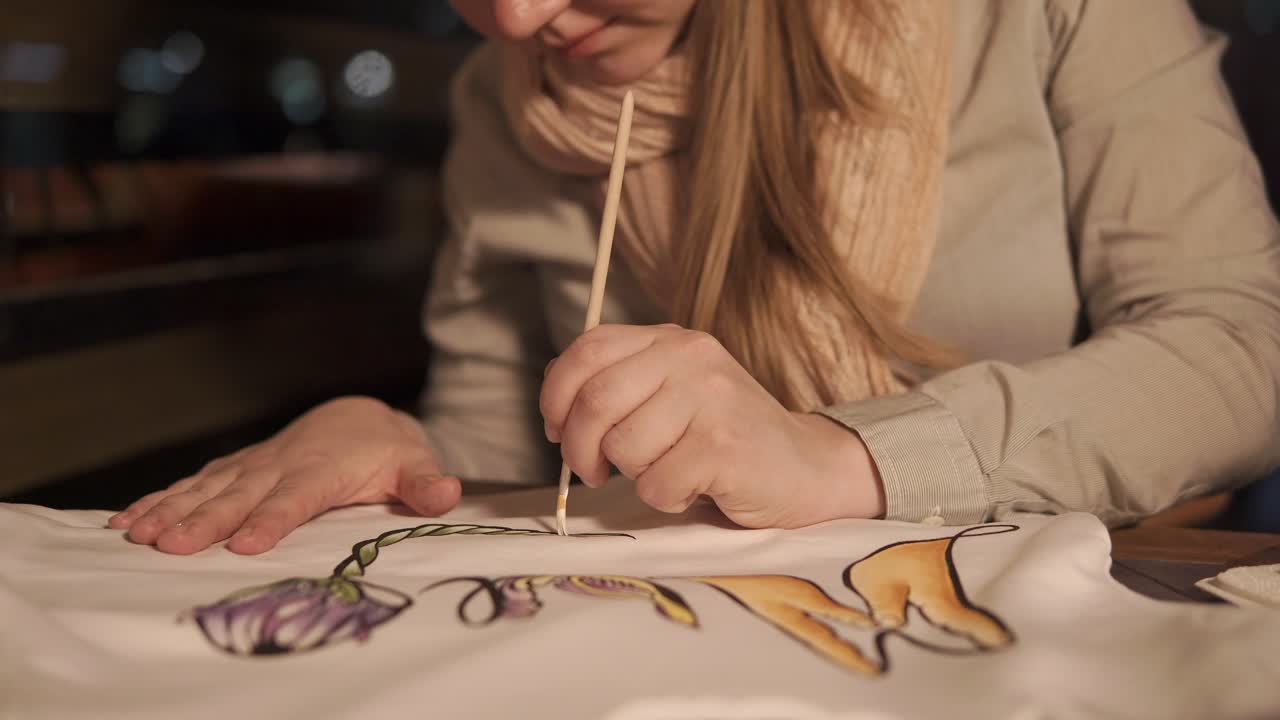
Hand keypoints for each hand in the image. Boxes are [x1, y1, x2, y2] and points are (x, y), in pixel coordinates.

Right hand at [108, 396, 459, 554]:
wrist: (360, 418)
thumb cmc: (388, 450)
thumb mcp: (414, 463)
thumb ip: (425, 483)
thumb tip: (448, 494)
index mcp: (323, 469)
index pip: (296, 498)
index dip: (271, 519)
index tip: (244, 543)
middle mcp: (282, 464)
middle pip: (240, 495)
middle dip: (205, 520)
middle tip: (170, 546)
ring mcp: (255, 465)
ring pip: (208, 487)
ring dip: (171, 510)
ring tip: (136, 535)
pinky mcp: (238, 468)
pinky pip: (196, 483)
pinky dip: (161, 499)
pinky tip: (127, 520)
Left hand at [540, 324, 884, 527]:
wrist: (805, 467)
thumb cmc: (722, 438)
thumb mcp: (671, 392)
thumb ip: (620, 384)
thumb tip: (554, 400)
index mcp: (671, 340)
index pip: (588, 350)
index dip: (556, 394)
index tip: (556, 429)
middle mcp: (691, 358)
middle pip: (595, 401)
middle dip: (579, 448)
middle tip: (593, 472)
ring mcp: (711, 398)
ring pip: (623, 447)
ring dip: (632, 476)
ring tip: (667, 471)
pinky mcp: (724, 445)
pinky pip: (656, 483)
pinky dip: (663, 498)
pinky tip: (692, 487)